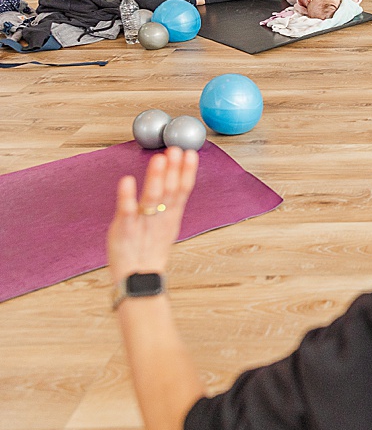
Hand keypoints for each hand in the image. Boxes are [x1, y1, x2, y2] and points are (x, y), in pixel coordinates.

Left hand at [107, 147, 198, 283]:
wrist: (138, 279)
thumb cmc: (148, 252)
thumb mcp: (166, 226)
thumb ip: (168, 204)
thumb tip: (173, 182)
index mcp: (171, 216)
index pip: (182, 190)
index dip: (187, 171)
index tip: (190, 154)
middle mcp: (160, 218)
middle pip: (170, 190)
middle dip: (174, 169)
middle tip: (176, 150)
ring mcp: (143, 224)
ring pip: (152, 198)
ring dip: (156, 177)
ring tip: (159, 159)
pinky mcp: (124, 230)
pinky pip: (126, 211)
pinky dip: (127, 196)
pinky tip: (127, 181)